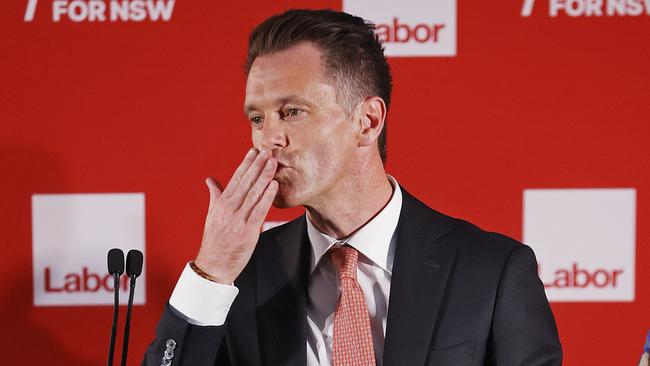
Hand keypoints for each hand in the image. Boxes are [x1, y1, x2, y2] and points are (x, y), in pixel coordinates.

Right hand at [194, 148, 278, 283]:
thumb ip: (215, 195)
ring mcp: (238, 219)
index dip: (246, 163)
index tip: (254, 151)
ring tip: (272, 162)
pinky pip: (259, 210)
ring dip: (264, 176)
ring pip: (253, 193)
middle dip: (257, 165)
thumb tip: (210, 180)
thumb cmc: (215, 240)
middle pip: (246, 182)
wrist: (213, 265)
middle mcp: (228, 208)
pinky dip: (267, 197)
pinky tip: (274, 185)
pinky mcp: (247, 231)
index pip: (236, 178)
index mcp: (221, 203)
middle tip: (267, 150)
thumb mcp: (212, 214)